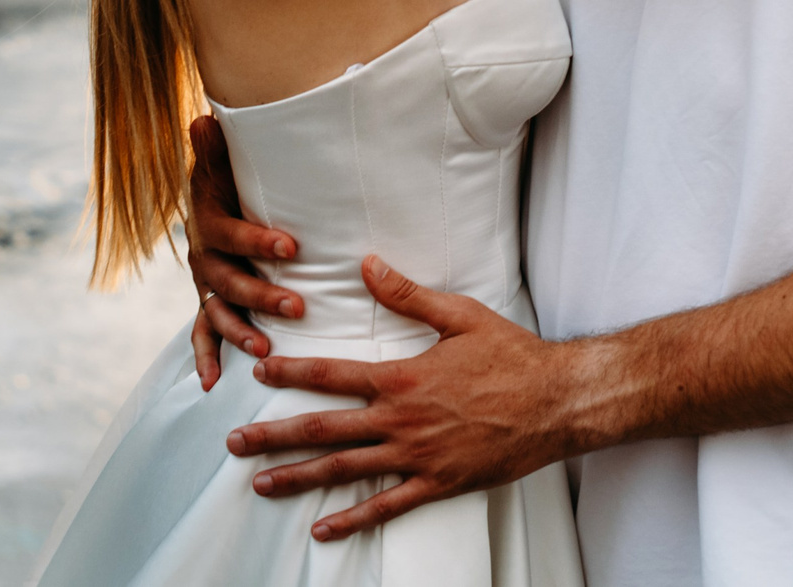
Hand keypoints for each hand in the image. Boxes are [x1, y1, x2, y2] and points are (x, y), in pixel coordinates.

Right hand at [184, 114, 306, 390]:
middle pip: (227, 280)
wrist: (213, 199)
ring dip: (240, 330)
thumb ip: (216, 147)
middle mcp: (202, 256)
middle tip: (298, 306)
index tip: (292, 246)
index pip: (231, 233)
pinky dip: (205, 358)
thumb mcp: (223, 161)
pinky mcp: (209, 303)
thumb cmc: (230, 179)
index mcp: (209, 221)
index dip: (258, 240)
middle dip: (261, 295)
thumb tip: (203, 119)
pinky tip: (213, 384)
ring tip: (266, 347)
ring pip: (217, 311)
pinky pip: (202, 334)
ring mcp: (205, 284)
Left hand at [225, 256, 587, 539]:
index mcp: (403, 378)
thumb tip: (367, 264)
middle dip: (275, 435)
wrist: (557, 402)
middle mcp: (401, 421)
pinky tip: (323, 529)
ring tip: (261, 483)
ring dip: (299, 477)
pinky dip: (352, 520)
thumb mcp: (460, 315)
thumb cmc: (512, 355)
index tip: (258, 372)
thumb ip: (408, 294)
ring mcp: (417, 457)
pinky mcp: (438, 484)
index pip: (332, 375)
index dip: (292, 373)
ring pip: (345, 471)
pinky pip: (387, 506)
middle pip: (324, 429)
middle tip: (235, 443)